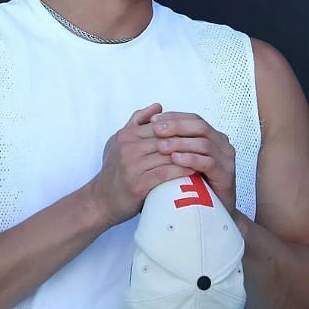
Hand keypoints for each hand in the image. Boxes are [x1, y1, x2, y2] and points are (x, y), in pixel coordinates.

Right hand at [88, 103, 195, 226]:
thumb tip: (158, 107)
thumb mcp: (120, 141)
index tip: (199, 132)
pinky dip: (182, 170)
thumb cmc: (114, 171)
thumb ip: (137, 121)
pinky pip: (166, 173)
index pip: (160, 126)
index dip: (180, 128)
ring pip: (168, 155)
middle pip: (166, 139)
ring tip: (206, 156)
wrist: (100, 201)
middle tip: (208, 143)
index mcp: (126, 136)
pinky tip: (195, 170)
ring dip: (189, 155)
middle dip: (188, 141)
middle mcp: (127, 148)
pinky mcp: (137, 184)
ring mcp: (131, 166)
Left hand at [150, 111, 237, 214]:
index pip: (194, 119)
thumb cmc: (193, 185)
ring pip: (204, 143)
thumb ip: (170, 141)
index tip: (153, 120)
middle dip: (177, 126)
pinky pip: (209, 163)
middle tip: (156, 129)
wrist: (209, 213)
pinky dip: (191, 159)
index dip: (174, 117)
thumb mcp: (180, 160)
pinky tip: (176, 160)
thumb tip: (151, 119)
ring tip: (161, 146)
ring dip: (181, 143)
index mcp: (213, 137)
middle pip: (200, 126)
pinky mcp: (226, 176)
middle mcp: (222, 145)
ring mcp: (226, 160)